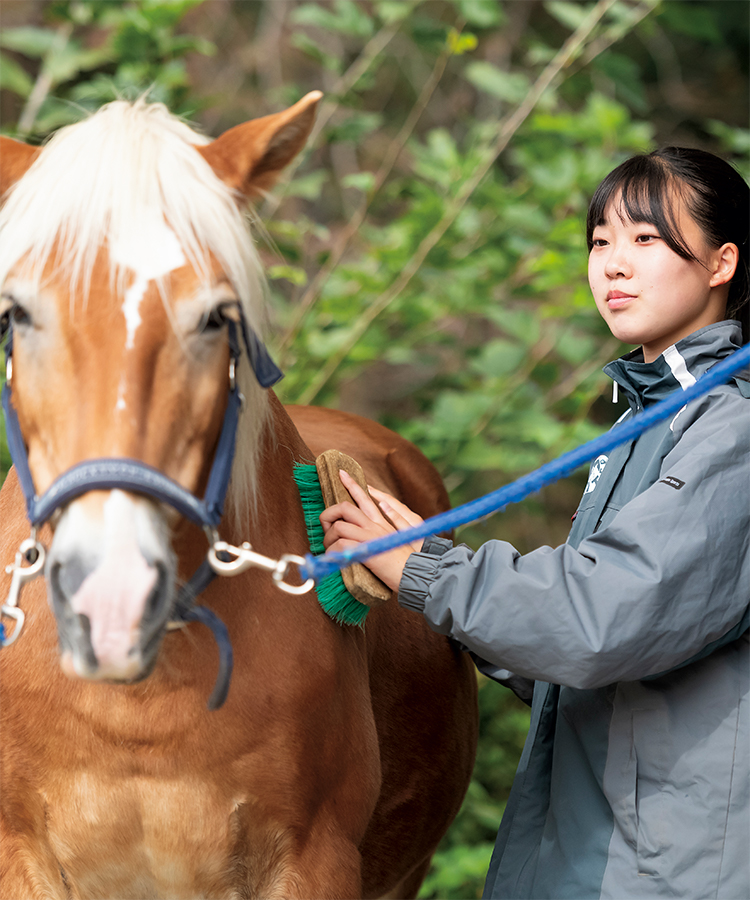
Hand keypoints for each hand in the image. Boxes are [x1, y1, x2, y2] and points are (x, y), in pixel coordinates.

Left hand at [320, 470, 423, 591]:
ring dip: (329, 539)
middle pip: (346, 507)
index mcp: (383, 523)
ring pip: (338, 526)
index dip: (352, 485)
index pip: (367, 498)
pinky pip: (340, 545)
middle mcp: (376, 525)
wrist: (416, 575)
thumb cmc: (404, 565)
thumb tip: (363, 531)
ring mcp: (370, 536)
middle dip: (329, 514)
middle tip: (325, 525)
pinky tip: (334, 559)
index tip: (342, 474)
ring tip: (330, 549)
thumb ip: (381, 536)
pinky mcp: (365, 549)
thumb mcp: (394, 544)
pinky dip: (333, 552)